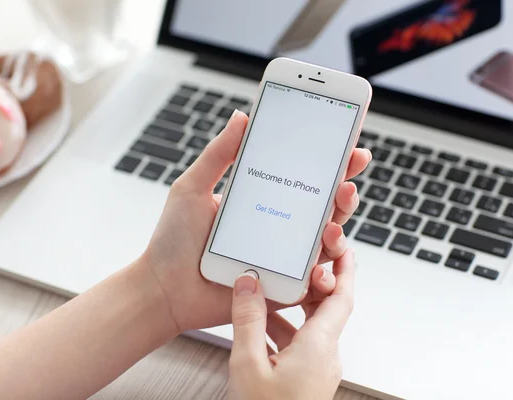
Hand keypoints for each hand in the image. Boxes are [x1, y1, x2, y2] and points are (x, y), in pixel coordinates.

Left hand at [140, 111, 370, 332]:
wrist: (164, 289)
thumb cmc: (174, 240)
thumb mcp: (193, 188)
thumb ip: (219, 154)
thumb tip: (242, 116)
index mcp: (264, 201)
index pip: (304, 178)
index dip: (330, 162)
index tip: (348, 143)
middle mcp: (279, 227)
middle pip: (324, 208)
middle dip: (344, 190)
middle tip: (349, 175)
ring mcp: (283, 258)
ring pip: (326, 242)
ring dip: (340, 225)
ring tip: (336, 215)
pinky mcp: (282, 288)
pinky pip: (314, 281)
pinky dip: (327, 273)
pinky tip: (324, 257)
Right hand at [228, 249, 354, 399]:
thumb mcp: (248, 364)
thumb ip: (248, 321)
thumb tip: (248, 284)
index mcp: (318, 347)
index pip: (341, 297)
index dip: (344, 270)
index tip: (342, 248)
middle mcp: (325, 356)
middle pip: (325, 308)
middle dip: (312, 283)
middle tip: (300, 260)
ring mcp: (317, 370)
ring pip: (309, 327)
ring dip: (291, 308)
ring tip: (266, 292)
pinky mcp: (307, 380)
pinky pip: (300, 344)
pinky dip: (284, 328)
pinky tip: (259, 328)